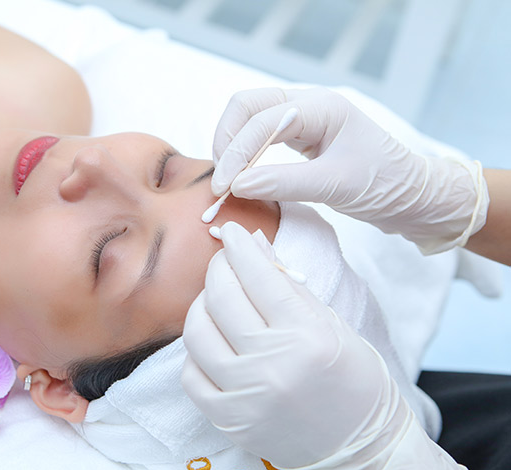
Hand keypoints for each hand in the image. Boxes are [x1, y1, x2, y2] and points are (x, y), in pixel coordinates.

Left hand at [181, 222, 467, 469]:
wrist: (360, 447)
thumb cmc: (353, 381)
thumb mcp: (330, 324)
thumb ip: (288, 285)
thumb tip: (255, 245)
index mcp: (306, 336)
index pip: (259, 277)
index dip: (240, 248)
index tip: (231, 231)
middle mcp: (272, 366)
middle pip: (222, 299)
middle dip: (219, 269)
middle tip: (225, 261)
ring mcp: (246, 396)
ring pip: (198, 333)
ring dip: (202, 306)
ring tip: (218, 301)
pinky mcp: (229, 420)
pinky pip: (191, 374)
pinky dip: (199, 352)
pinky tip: (216, 342)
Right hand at [211, 87, 487, 253]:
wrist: (415, 197)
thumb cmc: (386, 186)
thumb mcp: (335, 186)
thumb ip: (283, 183)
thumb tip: (237, 185)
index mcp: (322, 107)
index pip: (261, 120)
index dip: (237, 153)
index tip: (224, 187)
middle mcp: (309, 105)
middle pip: (247, 106)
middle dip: (228, 140)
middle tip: (222, 179)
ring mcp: (304, 119)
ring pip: (250, 118)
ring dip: (233, 145)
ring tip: (228, 179)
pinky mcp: (301, 137)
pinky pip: (261, 135)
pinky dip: (245, 153)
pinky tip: (243, 176)